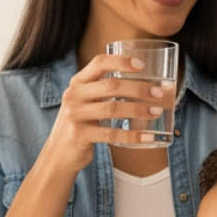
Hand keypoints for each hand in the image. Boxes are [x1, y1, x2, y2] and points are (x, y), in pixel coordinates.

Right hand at [40, 52, 174, 173]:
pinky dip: (133, 135)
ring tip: (156, 111)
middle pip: (111, 85)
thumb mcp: (85, 103)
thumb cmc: (80, 125)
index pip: (99, 63)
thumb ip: (102, 92)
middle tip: (158, 93)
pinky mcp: (79, 135)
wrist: (58, 154)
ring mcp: (74, 115)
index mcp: (77, 83)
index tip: (141, 65)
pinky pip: (112, 133)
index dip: (121, 61)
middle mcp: (74, 95)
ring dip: (139, 109)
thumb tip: (142, 87)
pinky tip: (148, 136)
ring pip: (113, 108)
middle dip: (138, 88)